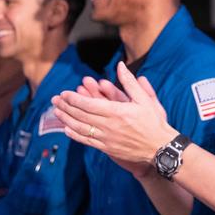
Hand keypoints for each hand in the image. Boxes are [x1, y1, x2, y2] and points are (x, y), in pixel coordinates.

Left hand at [50, 62, 176, 166]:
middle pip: (81, 115)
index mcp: (117, 112)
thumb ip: (130, 83)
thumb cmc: (154, 122)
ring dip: (66, 119)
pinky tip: (67, 129)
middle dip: (66, 106)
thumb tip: (120, 66)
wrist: (160, 148)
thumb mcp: (145, 99)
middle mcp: (109, 126)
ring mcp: (107, 138)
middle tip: (55, 100)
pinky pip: (87, 141)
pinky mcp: (107, 148)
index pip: (89, 104)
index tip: (64, 93)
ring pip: (81, 128)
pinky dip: (75, 135)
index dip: (74, 99)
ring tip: (56, 112)